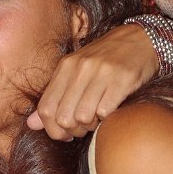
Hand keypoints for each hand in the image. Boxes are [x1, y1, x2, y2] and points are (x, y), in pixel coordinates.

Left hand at [27, 24, 158, 139]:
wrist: (141, 39)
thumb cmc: (105, 60)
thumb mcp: (75, 72)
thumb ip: (53, 98)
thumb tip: (31, 124)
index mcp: (65, 67)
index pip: (46, 109)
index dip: (53, 130)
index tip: (65, 133)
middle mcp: (80, 68)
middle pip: (63, 118)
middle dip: (73, 131)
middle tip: (84, 127)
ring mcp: (101, 73)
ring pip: (83, 117)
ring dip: (91, 126)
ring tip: (97, 118)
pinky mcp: (122, 80)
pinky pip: (105, 112)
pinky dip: (106, 118)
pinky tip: (110, 111)